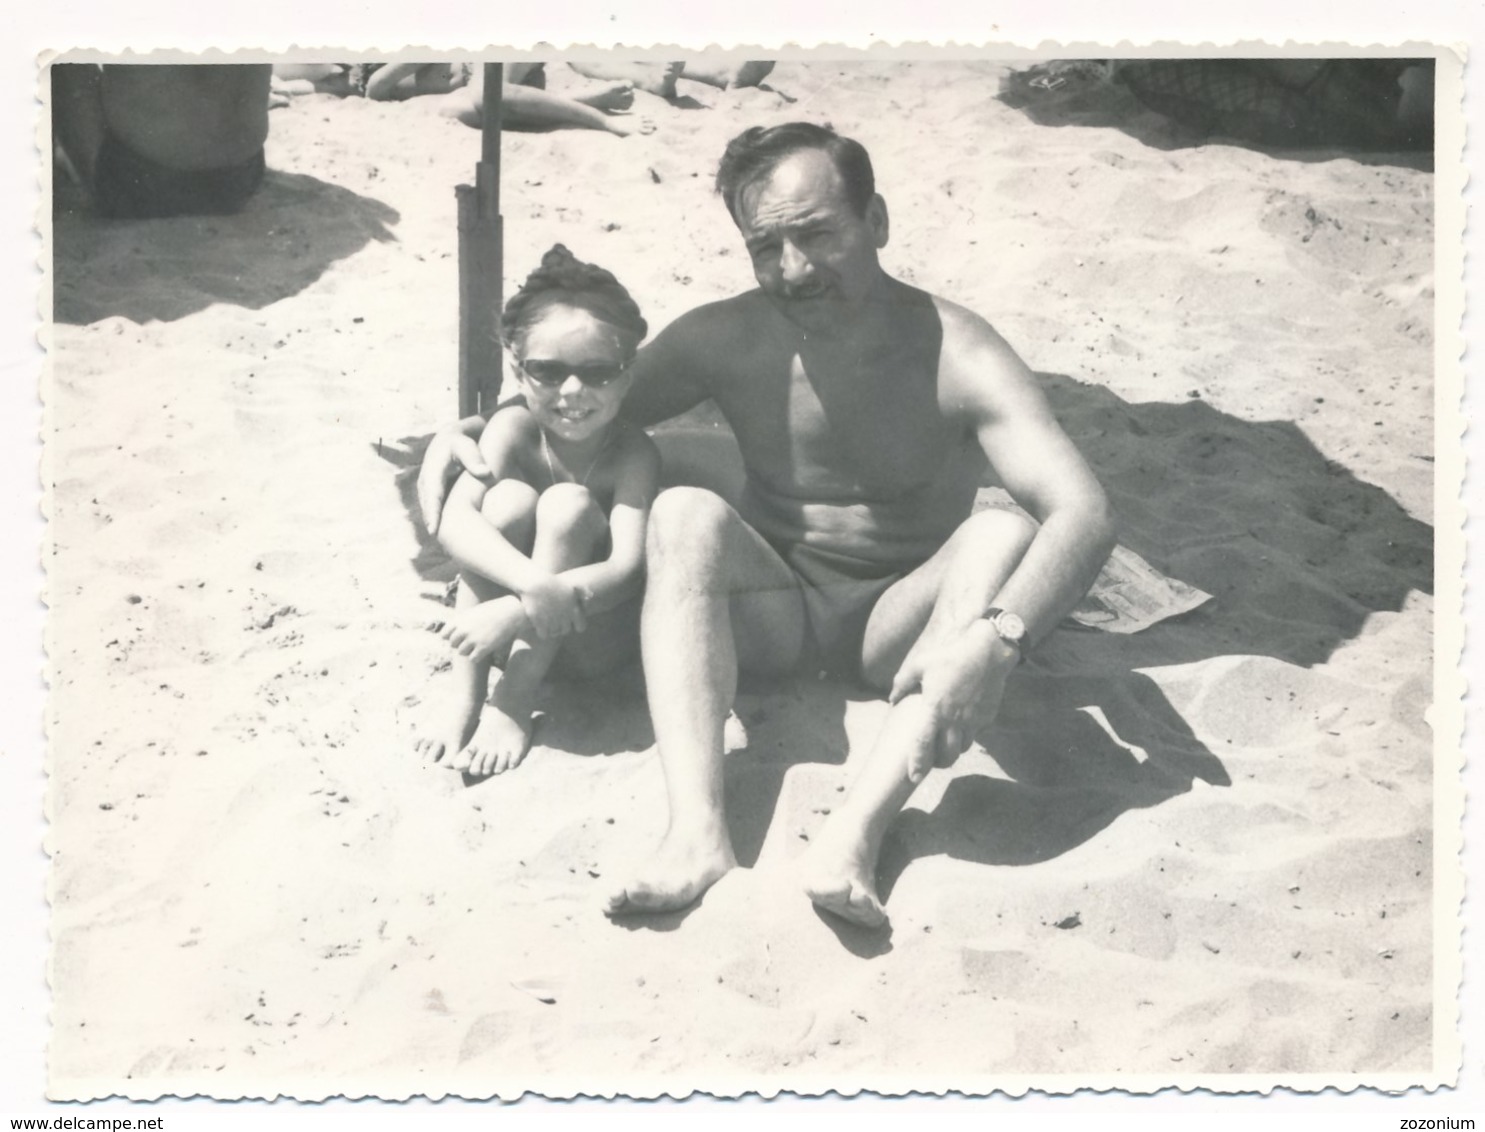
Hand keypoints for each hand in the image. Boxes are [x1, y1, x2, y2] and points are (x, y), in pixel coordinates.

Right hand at [416, 427, 491, 537]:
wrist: (451, 440)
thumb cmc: (461, 442)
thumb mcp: (465, 445)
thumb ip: (473, 457)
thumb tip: (485, 472)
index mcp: (432, 472)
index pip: (432, 496)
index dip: (432, 514)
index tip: (434, 530)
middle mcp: (426, 485)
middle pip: (429, 510)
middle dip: (434, 527)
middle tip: (442, 546)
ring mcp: (429, 492)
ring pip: (432, 513)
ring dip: (438, 529)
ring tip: (447, 548)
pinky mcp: (434, 497)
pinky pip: (437, 512)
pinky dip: (442, 524)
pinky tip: (453, 540)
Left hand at [428, 594, 524, 663]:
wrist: (511, 612)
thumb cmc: (493, 611)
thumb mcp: (472, 612)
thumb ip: (460, 623)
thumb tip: (449, 637)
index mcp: (459, 620)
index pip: (444, 635)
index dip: (452, 636)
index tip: (462, 634)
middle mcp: (463, 630)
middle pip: (453, 644)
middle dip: (461, 643)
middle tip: (474, 638)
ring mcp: (472, 640)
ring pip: (461, 652)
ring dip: (470, 650)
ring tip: (481, 642)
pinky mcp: (483, 648)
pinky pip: (472, 659)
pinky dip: (478, 656)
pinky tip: (485, 649)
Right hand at [519, 575, 586, 639]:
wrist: (537, 583)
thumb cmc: (554, 584)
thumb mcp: (571, 585)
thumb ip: (582, 591)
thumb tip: (590, 596)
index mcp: (574, 609)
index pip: (581, 627)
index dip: (576, 625)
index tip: (571, 621)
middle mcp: (564, 616)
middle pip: (565, 631)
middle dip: (561, 627)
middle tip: (555, 621)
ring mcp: (552, 619)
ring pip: (554, 633)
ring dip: (551, 630)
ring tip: (547, 624)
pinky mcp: (539, 621)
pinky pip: (543, 635)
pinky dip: (542, 632)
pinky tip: (539, 626)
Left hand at [889, 623, 1014, 783]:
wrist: (989, 653)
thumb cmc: (951, 656)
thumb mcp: (920, 664)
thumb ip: (902, 683)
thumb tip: (892, 698)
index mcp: (935, 709)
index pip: (923, 744)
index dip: (917, 763)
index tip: (913, 777)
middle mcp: (955, 720)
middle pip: (947, 756)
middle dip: (938, 763)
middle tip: (932, 761)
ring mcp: (973, 721)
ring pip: (962, 748)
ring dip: (953, 750)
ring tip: (946, 743)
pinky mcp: (986, 717)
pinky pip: (975, 734)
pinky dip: (967, 735)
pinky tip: (962, 724)